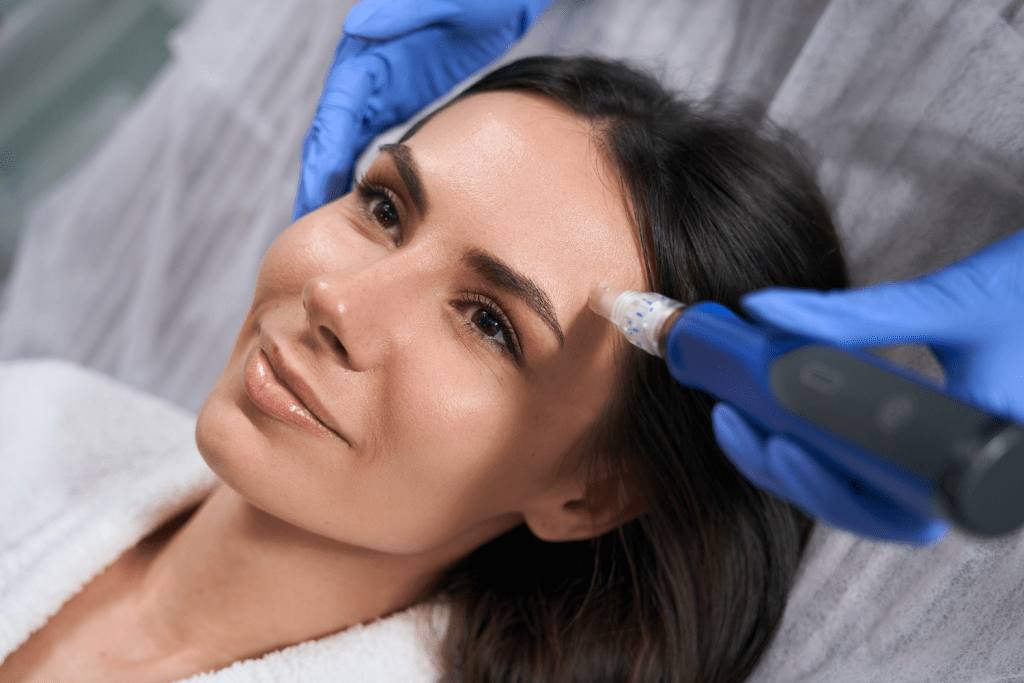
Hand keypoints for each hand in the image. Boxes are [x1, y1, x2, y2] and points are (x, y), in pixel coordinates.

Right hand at [294, 0, 553, 219]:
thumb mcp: (442, 3)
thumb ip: (400, 13)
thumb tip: (356, 26)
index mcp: (366, 56)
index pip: (334, 115)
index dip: (322, 160)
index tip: (314, 199)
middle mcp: (363, 74)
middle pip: (332, 138)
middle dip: (319, 185)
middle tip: (314, 235)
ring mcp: (379, 88)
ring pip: (347, 146)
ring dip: (337, 188)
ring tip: (337, 238)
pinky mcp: (398, 97)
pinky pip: (371, 144)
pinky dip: (366, 176)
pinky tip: (373, 211)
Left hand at [713, 228, 1023, 542]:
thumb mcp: (947, 303)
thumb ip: (855, 316)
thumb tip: (761, 310)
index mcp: (986, 464)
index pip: (890, 512)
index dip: (822, 489)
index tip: (772, 442)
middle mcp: (968, 475)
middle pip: (863, 504)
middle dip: (790, 471)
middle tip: (733, 422)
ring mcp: (948, 459)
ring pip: (862, 484)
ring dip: (799, 456)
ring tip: (742, 413)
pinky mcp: (934, 436)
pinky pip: (869, 454)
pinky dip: (822, 435)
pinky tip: (777, 406)